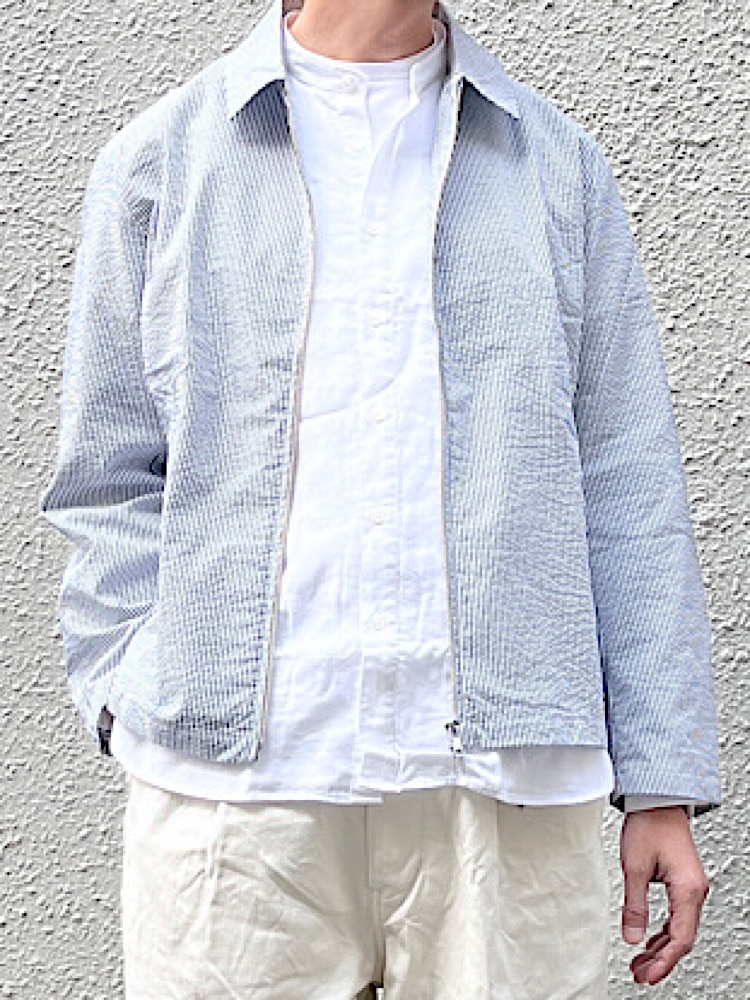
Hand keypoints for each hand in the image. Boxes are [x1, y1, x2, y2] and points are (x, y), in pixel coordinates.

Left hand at [620, 806, 709, 985]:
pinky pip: (678, 915)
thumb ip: (634, 906)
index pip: (680, 938)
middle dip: (661, 959)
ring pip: (681, 928)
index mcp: (687, 889)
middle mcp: (695, 890)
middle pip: (682, 937)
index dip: (663, 961)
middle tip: (640, 974)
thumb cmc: (649, 825)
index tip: (648, 975)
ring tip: (640, 962)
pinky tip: (649, 940)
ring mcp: (692, 886)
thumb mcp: (634, 867)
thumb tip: (632, 938)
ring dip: (661, 947)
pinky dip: (664, 931)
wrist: (657, 800)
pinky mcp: (684, 881)